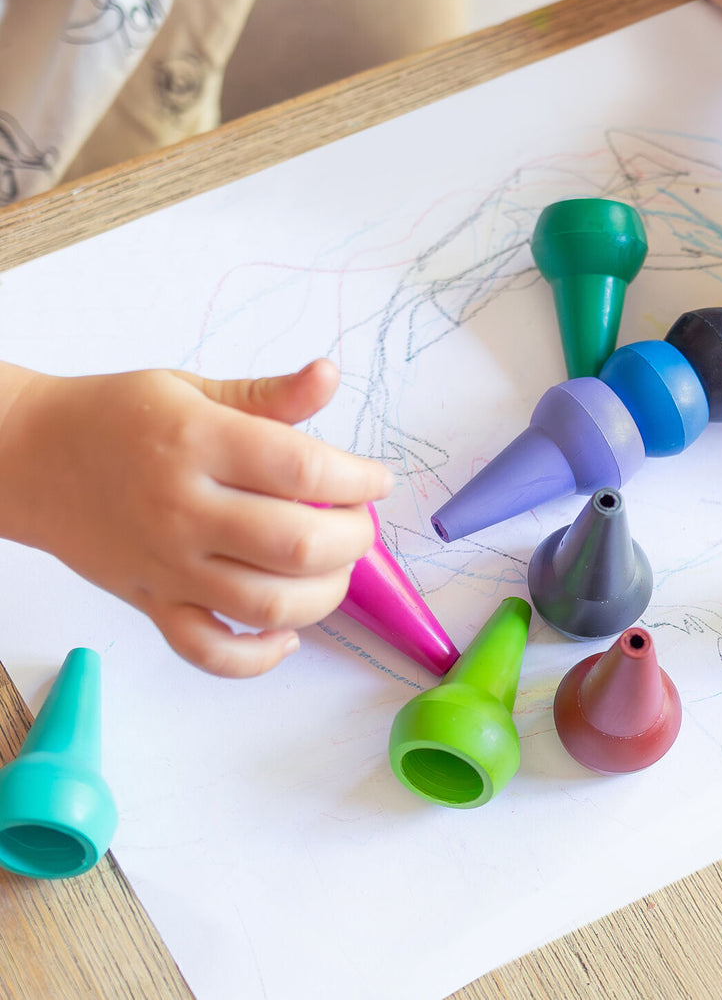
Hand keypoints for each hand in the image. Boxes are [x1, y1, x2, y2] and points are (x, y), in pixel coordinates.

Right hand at [0, 359, 392, 676]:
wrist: (28, 457)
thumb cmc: (117, 417)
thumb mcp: (193, 388)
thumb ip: (269, 394)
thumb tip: (329, 375)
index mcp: (199, 443)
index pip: (303, 469)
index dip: (359, 478)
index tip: (377, 479)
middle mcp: (184, 509)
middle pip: (296, 544)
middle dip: (354, 538)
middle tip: (360, 522)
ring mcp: (166, 566)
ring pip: (266, 605)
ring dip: (325, 594)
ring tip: (335, 567)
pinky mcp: (150, 604)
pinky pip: (209, 652)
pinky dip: (258, 657)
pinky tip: (288, 633)